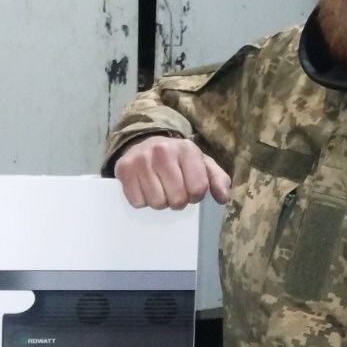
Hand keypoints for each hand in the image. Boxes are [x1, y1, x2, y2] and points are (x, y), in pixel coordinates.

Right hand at [114, 134, 230, 208]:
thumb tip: (223, 198)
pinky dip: (142, 201)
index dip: (195, 196)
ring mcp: (141, 160)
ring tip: (160, 190)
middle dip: (177, 201)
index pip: (197, 189)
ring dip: (160, 202)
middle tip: (173, 192)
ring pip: (157, 203)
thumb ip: (217, 179)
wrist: (144, 144)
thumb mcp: (201, 164)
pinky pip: (137, 202)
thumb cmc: (177, 159)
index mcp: (186, 149)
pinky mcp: (124, 169)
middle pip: (177, 199)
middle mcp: (163, 151)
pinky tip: (145, 188)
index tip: (190, 190)